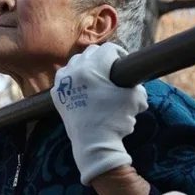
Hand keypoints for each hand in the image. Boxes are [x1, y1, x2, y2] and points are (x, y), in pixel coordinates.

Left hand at [49, 43, 147, 185]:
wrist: (93, 144)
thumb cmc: (115, 120)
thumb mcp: (135, 99)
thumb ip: (137, 84)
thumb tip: (135, 81)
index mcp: (92, 68)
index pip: (108, 49)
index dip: (120, 53)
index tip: (124, 62)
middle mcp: (74, 70)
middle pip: (90, 53)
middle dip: (103, 57)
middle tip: (112, 69)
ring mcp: (63, 82)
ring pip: (75, 62)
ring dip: (86, 65)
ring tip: (96, 77)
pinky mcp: (57, 95)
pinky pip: (65, 78)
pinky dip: (73, 78)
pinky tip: (82, 87)